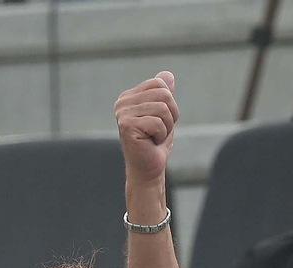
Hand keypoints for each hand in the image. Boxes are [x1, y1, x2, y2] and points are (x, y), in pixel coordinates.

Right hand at [115, 71, 178, 187]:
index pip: (159, 83)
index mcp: (128, 97)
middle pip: (163, 94)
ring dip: (166, 126)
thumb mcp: (163, 114)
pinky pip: (158, 122)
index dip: (169, 103)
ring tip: (154, 137)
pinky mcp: (127, 126)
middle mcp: (122, 103)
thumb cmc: (155, 142)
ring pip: (162, 108)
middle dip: (170, 115)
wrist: (148, 168)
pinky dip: (160, 135)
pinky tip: (150, 143)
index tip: (160, 120)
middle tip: (159, 131)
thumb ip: (163, 93)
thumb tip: (168, 75)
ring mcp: (123, 114)